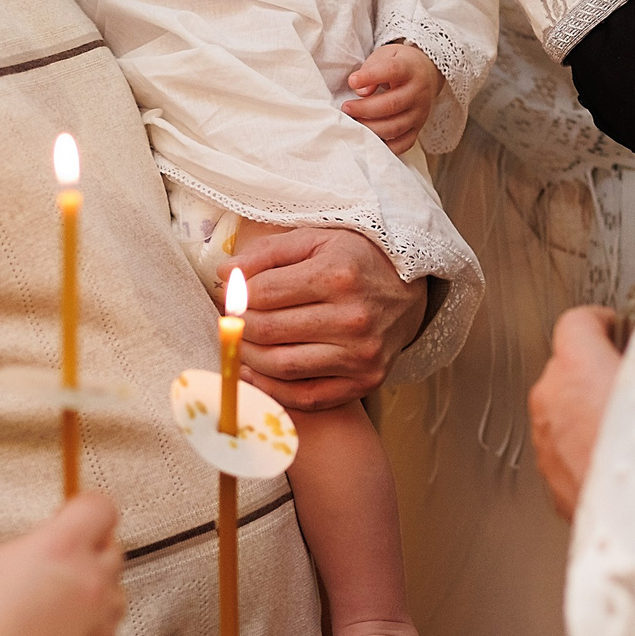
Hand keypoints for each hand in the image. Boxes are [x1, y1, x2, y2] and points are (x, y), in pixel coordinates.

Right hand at [0, 495, 124, 635]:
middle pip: (112, 549)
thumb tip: (51, 550)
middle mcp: (92, 583)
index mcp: (62, 548)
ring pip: (112, 594)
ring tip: (46, 617)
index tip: (70, 518)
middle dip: (88, 552)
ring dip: (90, 595)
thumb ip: (33, 550)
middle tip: (53, 570)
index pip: (101, 507)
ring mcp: (103, 626)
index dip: (85, 510)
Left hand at [225, 228, 426, 409]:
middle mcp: (353, 317)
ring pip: (282, 366)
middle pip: (269, 330)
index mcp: (338, 275)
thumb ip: (268, 253)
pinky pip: (307, 396)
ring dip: (249, 357)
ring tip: (242, 343)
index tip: (228, 296)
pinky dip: (273, 390)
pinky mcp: (366, 380)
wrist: (410, 291)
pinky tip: (257, 373)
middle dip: (239, 326)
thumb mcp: (316, 239)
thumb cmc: (356, 260)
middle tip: (231, 321)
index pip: (263, 293)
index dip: (235, 296)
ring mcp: (361, 354)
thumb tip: (225, 273)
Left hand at [342, 41, 441, 153]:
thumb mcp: (386, 55)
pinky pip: (404, 144)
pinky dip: (386, 146)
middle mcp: (418, 92)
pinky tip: (370, 139)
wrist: (428, 73)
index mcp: (410, 69)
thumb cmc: (401, 63)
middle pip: (392, 104)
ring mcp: (420, 113)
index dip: (370, 76)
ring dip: (371, 128)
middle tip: (346, 108)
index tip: (352, 81)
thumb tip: (361, 92)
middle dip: (365, 109)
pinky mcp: (418, 128)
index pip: (392, 71)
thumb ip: (372, 68)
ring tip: (354, 122)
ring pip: (396, 127)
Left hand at [530, 307, 622, 517]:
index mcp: (577, 366)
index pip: (576, 321)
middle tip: (634, 383)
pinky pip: (564, 446)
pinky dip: (585, 446)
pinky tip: (620, 460)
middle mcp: (552, 399)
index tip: (616, 327)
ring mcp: (546, 439)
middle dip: (596, 369)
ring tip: (630, 429)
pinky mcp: (549, 475)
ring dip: (589, 411)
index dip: (601, 322)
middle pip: (567, 365)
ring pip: (563, 408)